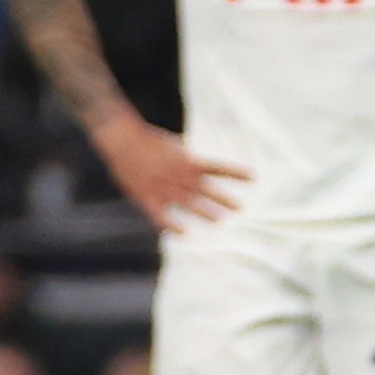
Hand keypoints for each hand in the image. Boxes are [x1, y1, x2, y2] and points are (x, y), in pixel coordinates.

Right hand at [91, 114, 246, 230]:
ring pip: (188, 203)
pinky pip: (161, 214)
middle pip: (206, 189)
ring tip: (220, 222)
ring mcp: (163, 187)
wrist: (122, 140)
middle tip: (240, 208)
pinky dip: (171, 224)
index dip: (235, 173)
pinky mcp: (147, 196)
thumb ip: (185, 155)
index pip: (216, 167)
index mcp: (186, 160)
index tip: (253, 178)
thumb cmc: (147, 140)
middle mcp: (178, 175)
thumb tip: (196, 159)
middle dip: (224, 199)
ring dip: (205, 212)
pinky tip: (182, 234)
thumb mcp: (172, 144)